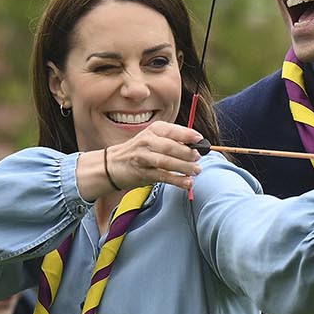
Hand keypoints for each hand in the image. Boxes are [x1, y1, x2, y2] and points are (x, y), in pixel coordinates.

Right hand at [78, 122, 203, 197]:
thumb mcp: (154, 140)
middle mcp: (147, 141)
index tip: (201, 140)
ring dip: (184, 167)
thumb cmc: (139, 151)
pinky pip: (162, 176)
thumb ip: (173, 141)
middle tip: (198, 158)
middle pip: (171, 146)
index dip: (188, 135)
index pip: (174, 130)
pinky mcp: (142, 172)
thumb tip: (197, 147)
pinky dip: (176, 180)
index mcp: (154, 130)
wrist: (112, 164)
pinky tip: (187, 183)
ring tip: (196, 171)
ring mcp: (143, 157)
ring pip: (167, 161)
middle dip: (187, 153)